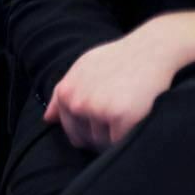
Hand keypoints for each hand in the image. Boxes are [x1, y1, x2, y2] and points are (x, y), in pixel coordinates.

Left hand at [45, 14, 194, 149]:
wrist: (148, 51)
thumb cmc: (116, 60)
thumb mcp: (80, 70)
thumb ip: (61, 95)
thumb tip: (47, 119)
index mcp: (65, 93)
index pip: (69, 129)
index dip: (86, 132)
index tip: (102, 125)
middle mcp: (76, 103)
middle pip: (84, 139)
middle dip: (98, 136)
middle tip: (117, 122)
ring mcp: (97, 110)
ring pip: (102, 142)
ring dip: (113, 137)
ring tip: (126, 117)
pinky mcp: (120, 117)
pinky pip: (119, 142)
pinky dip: (127, 139)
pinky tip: (134, 123)